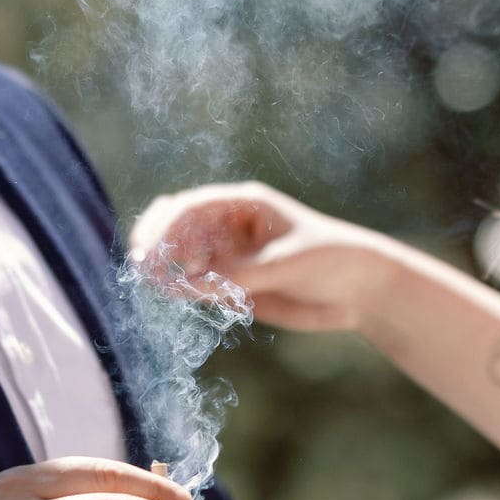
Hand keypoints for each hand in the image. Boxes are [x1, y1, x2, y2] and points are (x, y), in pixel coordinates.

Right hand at [128, 181, 397, 332]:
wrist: (359, 291)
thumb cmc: (330, 261)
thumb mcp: (284, 265)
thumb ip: (237, 274)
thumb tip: (186, 282)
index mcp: (245, 204)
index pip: (192, 206)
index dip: (164, 225)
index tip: (147, 249)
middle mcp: (231, 226)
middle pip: (178, 225)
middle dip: (156, 241)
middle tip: (140, 266)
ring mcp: (230, 254)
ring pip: (182, 255)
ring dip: (165, 267)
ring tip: (156, 285)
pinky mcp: (233, 282)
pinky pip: (197, 282)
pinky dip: (181, 288)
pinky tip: (174, 295)